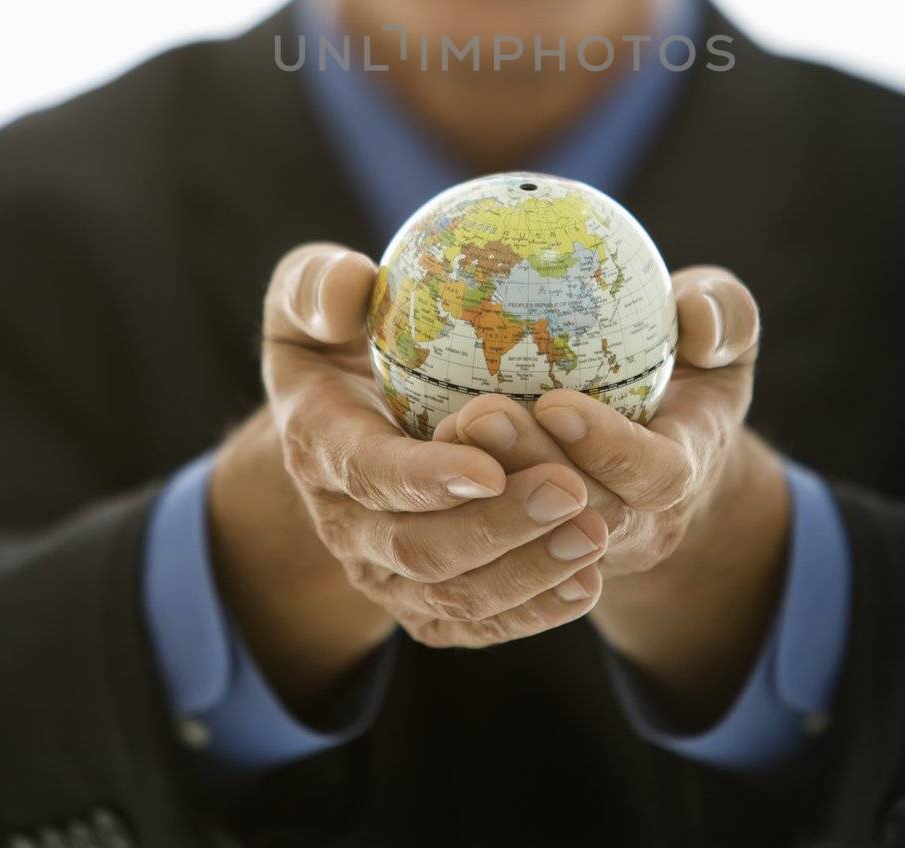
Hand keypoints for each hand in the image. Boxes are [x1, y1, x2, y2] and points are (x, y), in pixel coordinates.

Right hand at [261, 243, 611, 649]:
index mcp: (318, 444)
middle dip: (496, 528)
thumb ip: (317, 283)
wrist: (346, 413)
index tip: (490, 465)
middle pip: (417, 549)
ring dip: (526, 572)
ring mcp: (383, 572)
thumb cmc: (343, 330)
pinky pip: (475, 622)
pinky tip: (586, 581)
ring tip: (593, 532)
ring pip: (453, 598)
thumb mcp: (311, 293)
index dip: (425, 478)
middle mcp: (344, 523)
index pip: (367, 474)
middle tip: (570, 490)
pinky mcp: (423, 600)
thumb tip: (351, 283)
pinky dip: (530, 610)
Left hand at [434, 264, 791, 724]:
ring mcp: (580, 550)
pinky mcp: (530, 562)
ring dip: (485, 499)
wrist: (663, 444)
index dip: (608, 448)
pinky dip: (457, 523)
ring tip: (446, 428)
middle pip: (580, 517)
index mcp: (683, 467)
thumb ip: (724, 314)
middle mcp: (633, 524)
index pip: (654, 476)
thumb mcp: (723, 333)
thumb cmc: (691, 365)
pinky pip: (489, 566)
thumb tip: (698, 314)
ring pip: (528, 546)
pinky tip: (421, 462)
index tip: (559, 402)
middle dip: (530, 469)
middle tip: (481, 411)